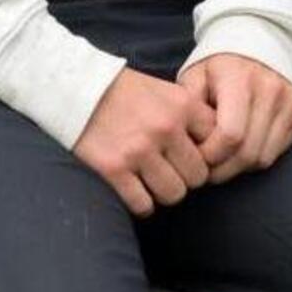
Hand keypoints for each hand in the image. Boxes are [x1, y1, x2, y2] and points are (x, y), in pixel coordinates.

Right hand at [73, 68, 210, 215]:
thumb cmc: (124, 91)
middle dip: (186, 177)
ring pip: (174, 194)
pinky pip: (143, 204)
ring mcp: (139, 150)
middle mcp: (165, 128)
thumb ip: (190, 115)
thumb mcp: (165, 91)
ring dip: (164, 192)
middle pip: (198, 176)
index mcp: (182, 105)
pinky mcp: (114, 169)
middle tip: (170, 171)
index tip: (192, 156)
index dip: (206, 155)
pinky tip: (135, 191)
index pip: (217, 144)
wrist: (74, 87)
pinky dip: (142, 204)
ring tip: (153, 182)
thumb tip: (213, 149)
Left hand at [181, 53, 291, 179]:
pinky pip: (275, 153)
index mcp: (239, 79)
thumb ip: (189, 106)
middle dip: (222, 169)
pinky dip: (254, 160)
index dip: (209, 155)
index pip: (230, 135)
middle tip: (204, 170)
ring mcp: (288, 104)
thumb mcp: (197, 74)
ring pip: (262, 158)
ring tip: (220, 163)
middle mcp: (269, 91)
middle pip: (247, 152)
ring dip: (238, 168)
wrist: (265, 39)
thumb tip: (185, 143)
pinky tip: (239, 153)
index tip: (193, 157)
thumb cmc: (221, 63)